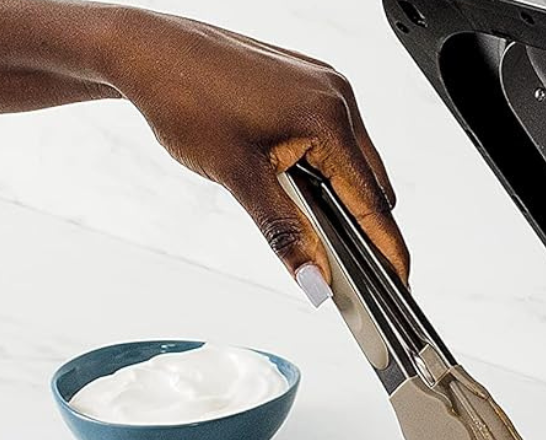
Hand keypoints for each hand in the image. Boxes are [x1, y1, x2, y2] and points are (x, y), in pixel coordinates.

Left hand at [106, 10, 408, 286]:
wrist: (147, 50)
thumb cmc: (184, 99)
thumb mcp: (238, 178)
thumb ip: (285, 233)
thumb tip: (315, 282)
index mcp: (329, 116)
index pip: (374, 199)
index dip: (388, 247)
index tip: (399, 283)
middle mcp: (336, 94)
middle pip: (372, 181)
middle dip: (361, 223)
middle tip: (341, 262)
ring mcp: (324, 83)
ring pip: (352, 159)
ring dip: (338, 193)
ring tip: (301, 213)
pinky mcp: (306, 81)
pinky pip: (333, 135)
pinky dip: (322, 166)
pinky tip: (290, 179)